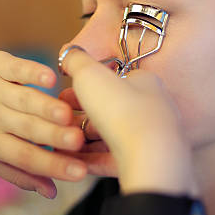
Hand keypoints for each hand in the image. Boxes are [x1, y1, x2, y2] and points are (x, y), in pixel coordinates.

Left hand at [0, 0, 86, 197]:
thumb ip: (17, 172)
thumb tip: (51, 192)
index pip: (24, 158)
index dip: (52, 166)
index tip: (79, 172)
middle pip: (26, 129)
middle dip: (53, 136)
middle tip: (78, 141)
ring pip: (23, 100)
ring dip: (46, 107)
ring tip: (67, 114)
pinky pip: (15, 68)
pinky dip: (32, 72)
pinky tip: (49, 78)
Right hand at [59, 48, 196, 195]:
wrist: (149, 156)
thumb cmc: (123, 109)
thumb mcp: (90, 73)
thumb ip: (77, 60)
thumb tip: (69, 52)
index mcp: (145, 82)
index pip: (112, 80)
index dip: (86, 86)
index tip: (65, 94)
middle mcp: (153, 108)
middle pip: (110, 109)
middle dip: (83, 114)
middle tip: (61, 118)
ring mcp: (151, 137)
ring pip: (111, 135)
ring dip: (84, 138)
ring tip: (63, 141)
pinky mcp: (147, 162)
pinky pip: (113, 159)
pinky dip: (92, 160)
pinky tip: (74, 161)